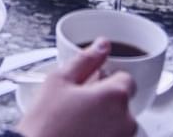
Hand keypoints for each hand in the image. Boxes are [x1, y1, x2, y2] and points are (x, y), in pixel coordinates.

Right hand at [15, 39, 137, 136]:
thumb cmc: (46, 124)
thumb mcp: (59, 80)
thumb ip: (86, 59)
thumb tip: (102, 45)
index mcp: (115, 96)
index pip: (125, 77)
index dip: (105, 78)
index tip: (89, 85)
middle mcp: (126, 121)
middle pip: (122, 101)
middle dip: (104, 99)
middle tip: (77, 105)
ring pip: (117, 121)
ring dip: (103, 118)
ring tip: (76, 122)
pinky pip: (113, 135)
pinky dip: (101, 133)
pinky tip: (79, 133)